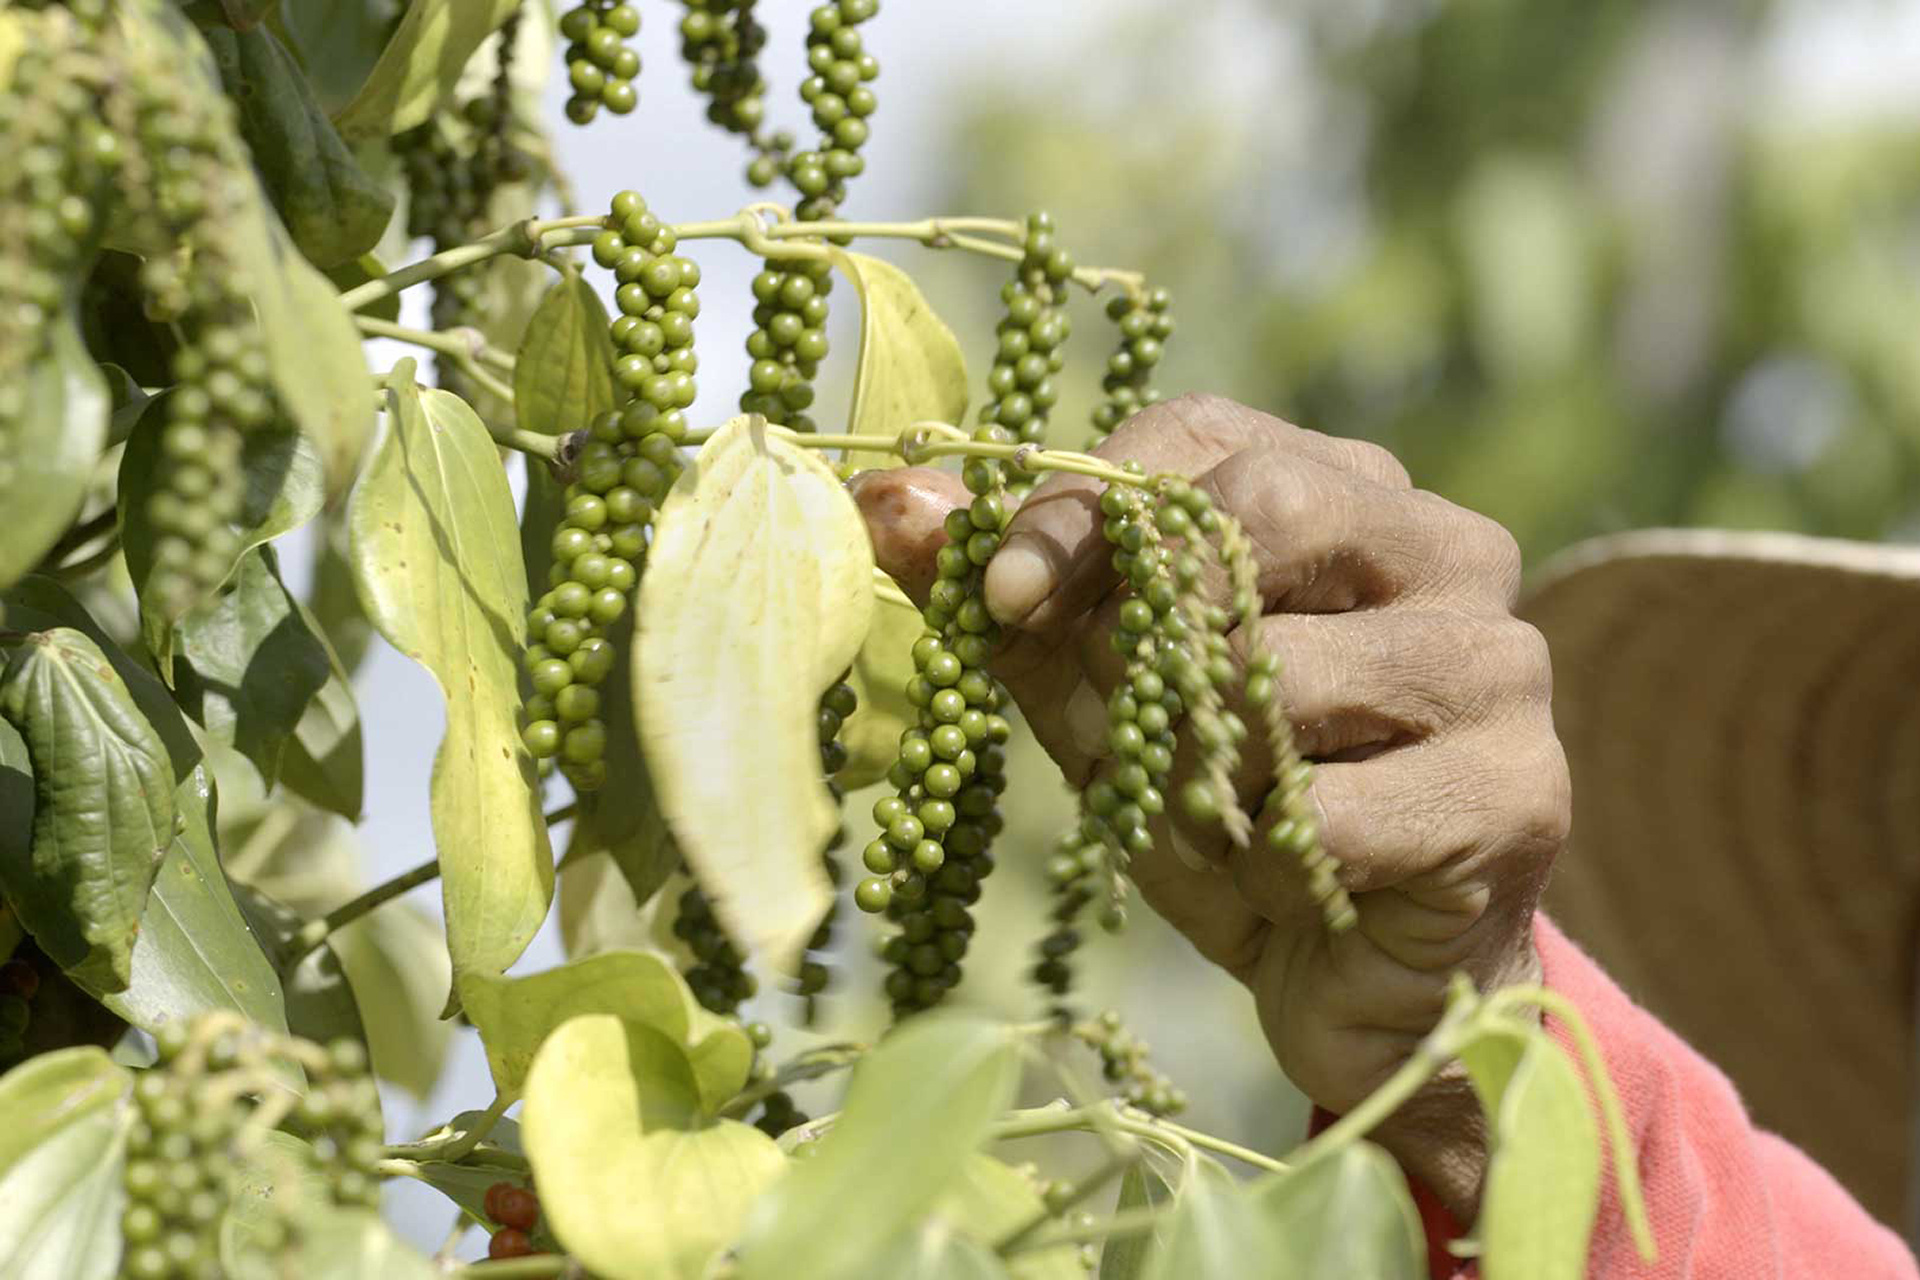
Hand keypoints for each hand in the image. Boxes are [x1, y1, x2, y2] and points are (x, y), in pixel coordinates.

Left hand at [852, 394, 1568, 1216]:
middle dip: (1142, 641)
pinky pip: (1318, 813)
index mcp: (1349, 493)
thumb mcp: (1099, 699)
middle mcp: (1446, 547)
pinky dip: (1260, 866)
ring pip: (1269, 677)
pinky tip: (1298, 886)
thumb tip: (886, 503)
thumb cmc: (1227, 816)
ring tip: (1223, 826)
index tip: (1002, 596)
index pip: (1201, 438)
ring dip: (1191, 781)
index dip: (1080, 507)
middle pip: (1250, 517)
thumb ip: (1013, 602)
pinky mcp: (1519, 790)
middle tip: (1126, 732)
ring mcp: (1499, 662)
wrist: (1356, 984)